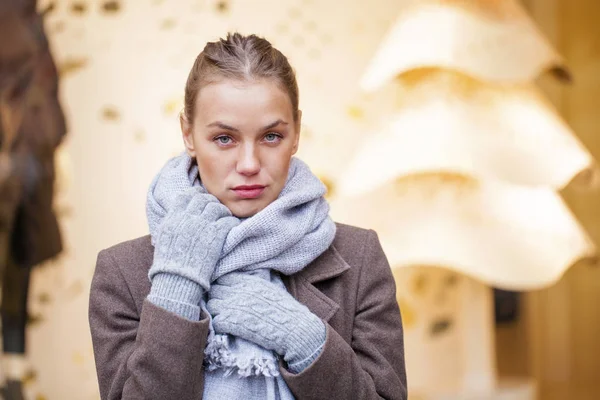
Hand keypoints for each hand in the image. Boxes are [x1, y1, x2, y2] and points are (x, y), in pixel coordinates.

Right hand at [149, 187, 238, 290]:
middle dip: (210, 202)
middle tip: (215, 209)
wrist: (177, 279)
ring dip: (222, 211)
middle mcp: (188, 218)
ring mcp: (202, 225)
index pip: (186, 195)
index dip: (195, 195)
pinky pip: (227, 221)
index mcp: (174, 217)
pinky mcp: (216, 235)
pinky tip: (230, 227)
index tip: (201, 199)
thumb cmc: (169, 262)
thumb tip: (178, 212)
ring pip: (217, 207)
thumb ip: (172, 222)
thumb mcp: (163, 237)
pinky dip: (230, 222)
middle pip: (204, 199)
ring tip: (224, 218)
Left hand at [207, 272, 325, 368]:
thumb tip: (240, 285)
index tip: (225, 294)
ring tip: (225, 318)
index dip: (222, 286)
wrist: (293, 327)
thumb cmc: (284, 309)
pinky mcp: (230, 322)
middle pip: (214, 290)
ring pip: (211, 305)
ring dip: (216, 311)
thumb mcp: (268, 288)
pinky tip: (228, 328)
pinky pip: (215, 320)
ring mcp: (232, 306)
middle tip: (223, 307)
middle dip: (217, 298)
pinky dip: (219, 325)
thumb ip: (251, 284)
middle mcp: (236, 290)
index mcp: (246, 281)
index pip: (222, 278)